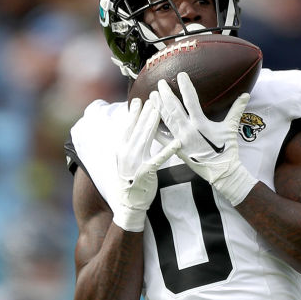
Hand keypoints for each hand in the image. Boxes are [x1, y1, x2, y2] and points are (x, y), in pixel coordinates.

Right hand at [113, 97, 180, 231]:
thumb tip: (138, 132)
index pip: (128, 127)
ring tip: (160, 109)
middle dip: (147, 111)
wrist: (129, 203)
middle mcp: (126, 152)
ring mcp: (135, 161)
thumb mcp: (129, 160)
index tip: (139, 99)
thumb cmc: (133, 180)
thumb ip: (133, 146)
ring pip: (145, 138)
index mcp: (122, 149)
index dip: (133, 113)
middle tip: (155, 96)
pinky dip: (169, 150)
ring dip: (153, 122)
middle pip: (138, 128)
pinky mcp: (146, 171)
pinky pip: (159, 158)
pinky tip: (178, 142)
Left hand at [156, 72, 257, 205]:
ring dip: (158, 106)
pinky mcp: (175, 148)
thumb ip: (236, 110)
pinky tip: (148, 120)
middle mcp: (188, 129)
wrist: (221, 171)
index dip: (185, 86)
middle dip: (166, 93)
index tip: (180, 75)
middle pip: (173, 107)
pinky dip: (154, 128)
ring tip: (152, 95)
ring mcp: (179, 139)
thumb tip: (246, 95)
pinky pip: (162, 137)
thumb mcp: (231, 128)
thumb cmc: (227, 150)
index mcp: (201, 123)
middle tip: (161, 82)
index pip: (191, 100)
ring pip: (165, 119)